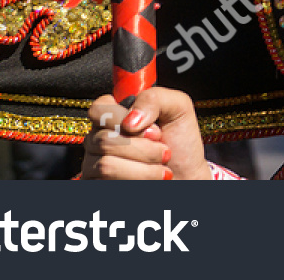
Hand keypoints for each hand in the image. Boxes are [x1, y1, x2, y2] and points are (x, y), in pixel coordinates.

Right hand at [80, 87, 211, 180]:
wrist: (187, 175)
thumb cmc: (180, 142)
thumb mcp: (178, 108)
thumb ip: (154, 98)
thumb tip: (129, 121)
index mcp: (114, 116)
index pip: (98, 109)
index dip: (122, 119)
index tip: (153, 131)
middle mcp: (99, 138)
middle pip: (103, 140)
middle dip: (143, 148)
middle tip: (164, 150)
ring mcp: (95, 165)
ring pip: (106, 165)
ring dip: (144, 168)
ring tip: (162, 168)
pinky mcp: (98, 185)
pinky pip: (107, 183)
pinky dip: (138, 180)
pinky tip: (152, 180)